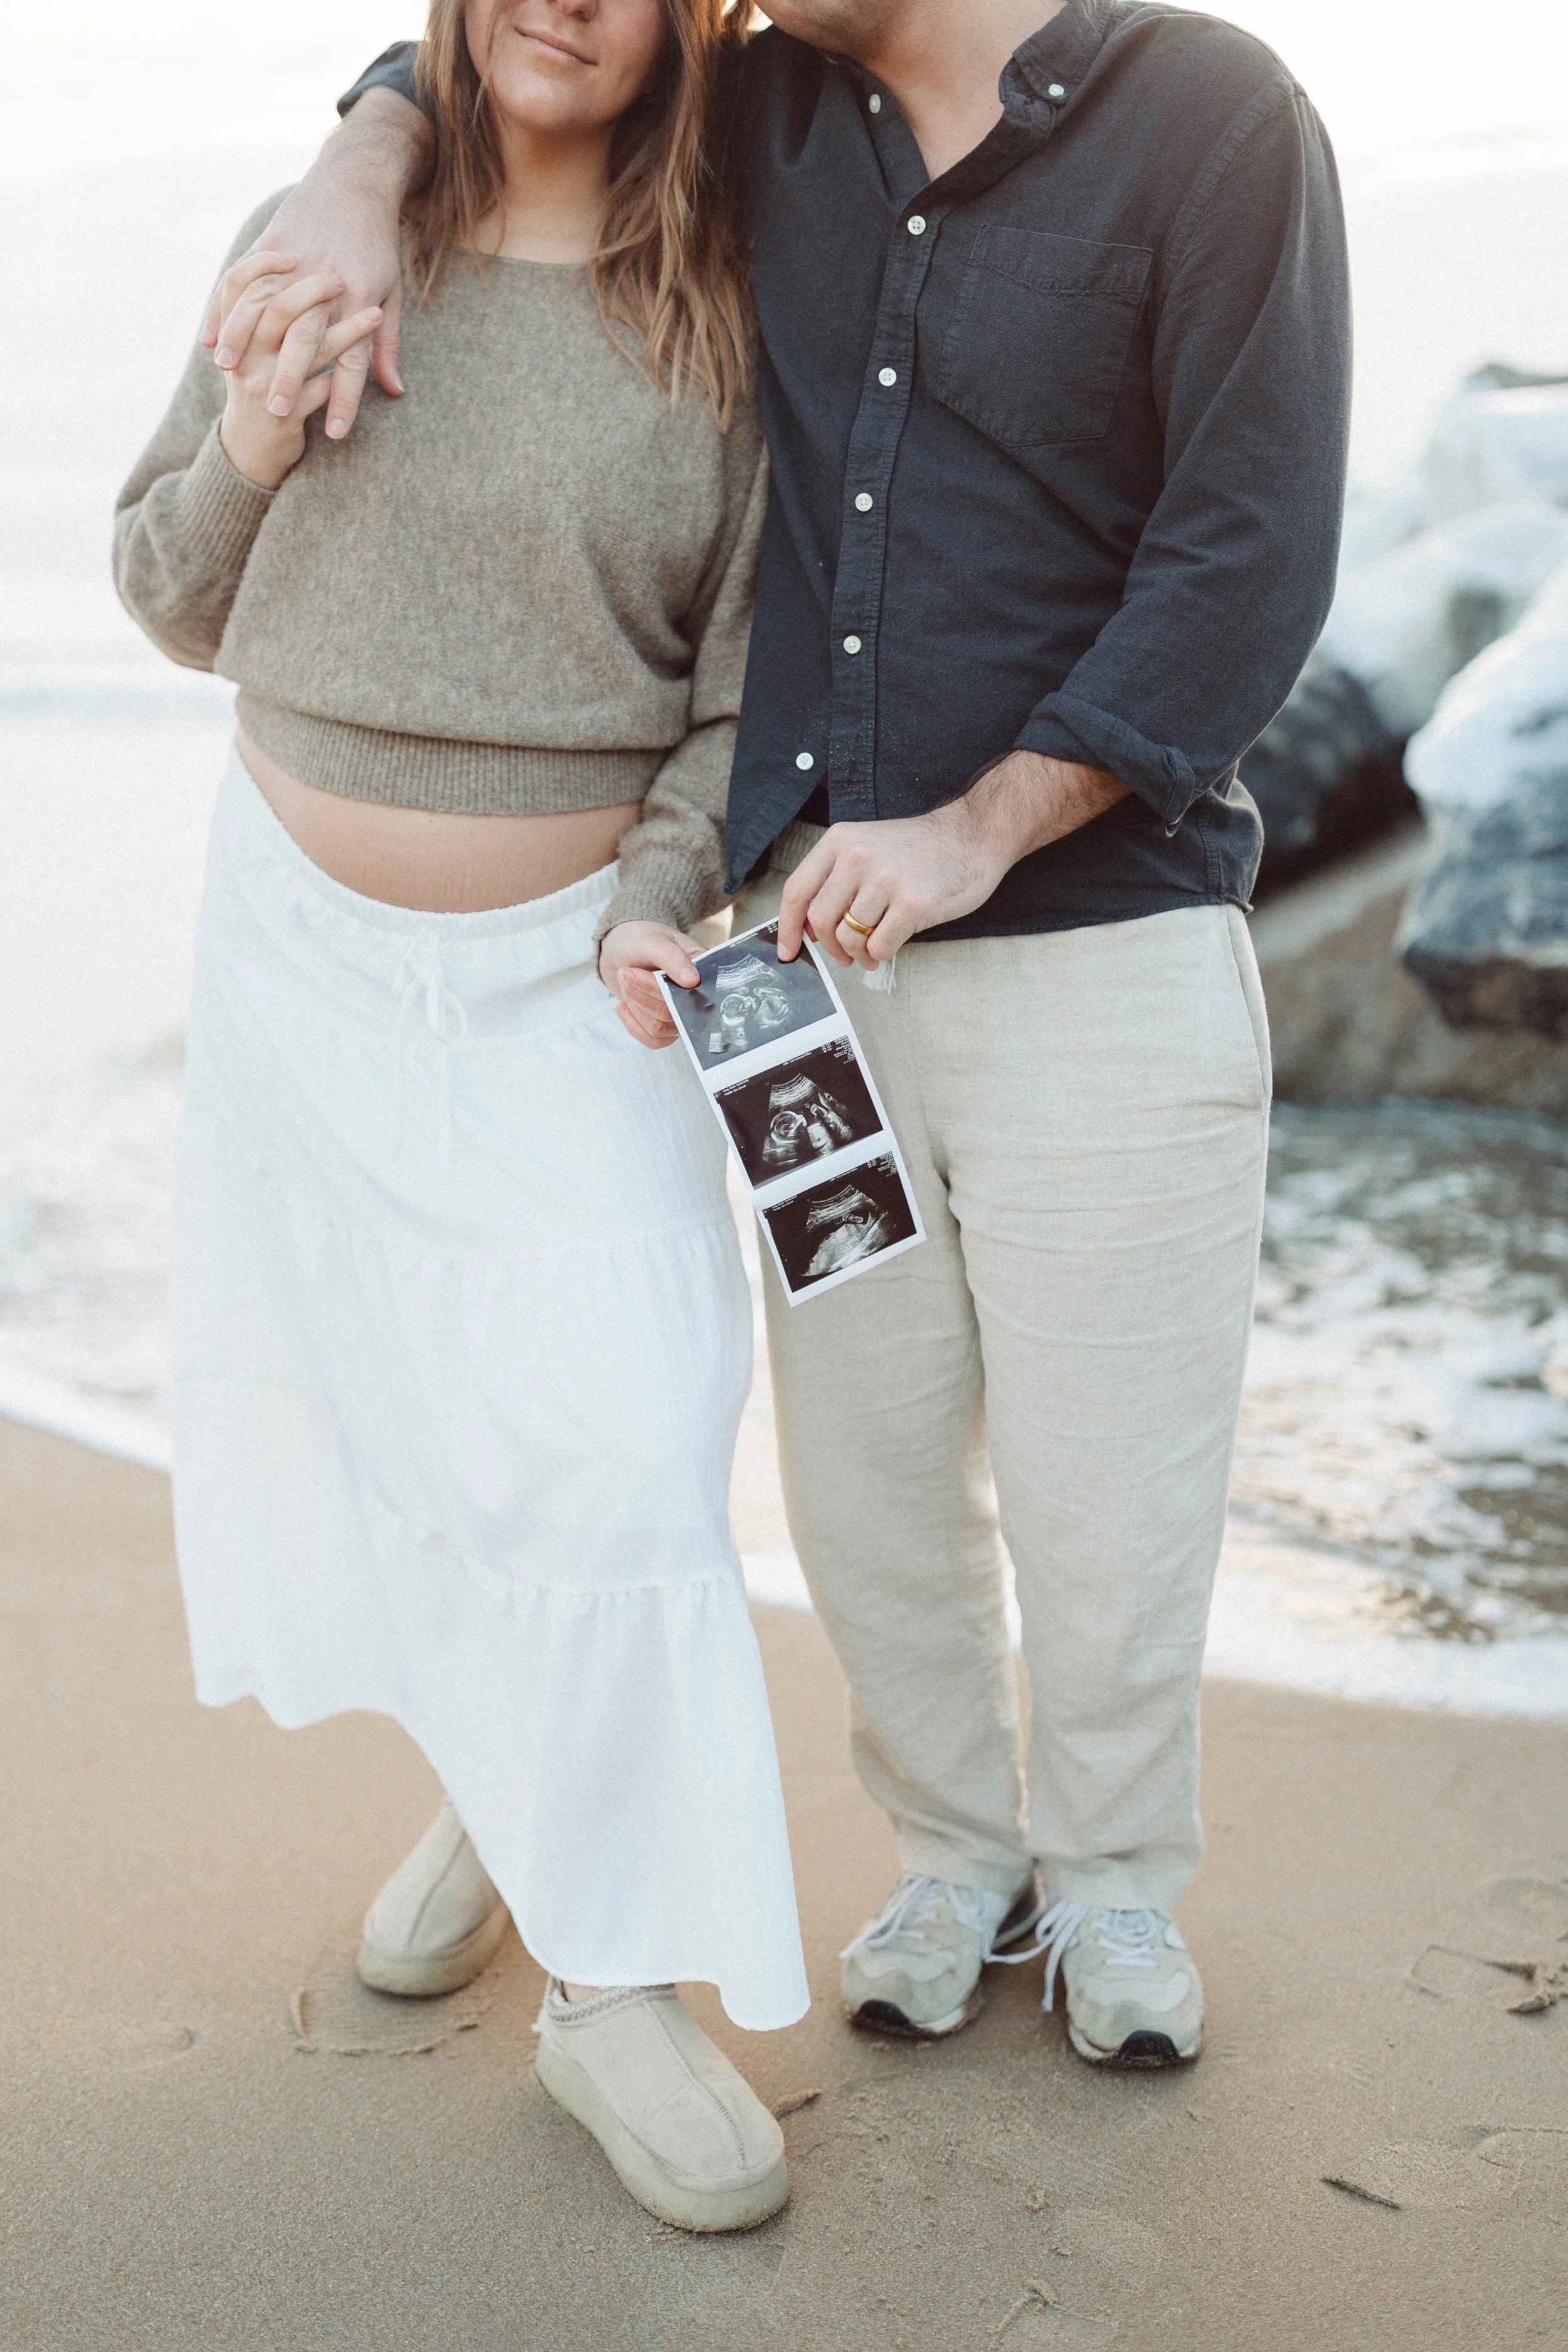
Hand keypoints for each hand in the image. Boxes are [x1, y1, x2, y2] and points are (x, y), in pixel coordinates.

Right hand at [203, 89, 432, 439]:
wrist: (355, 182)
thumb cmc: (375, 250)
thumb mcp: (390, 294)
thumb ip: (385, 344)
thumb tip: (395, 392)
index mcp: (359, 299)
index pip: (350, 359)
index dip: (344, 399)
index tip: (336, 434)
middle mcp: (324, 284)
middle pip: (305, 338)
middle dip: (289, 379)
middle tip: (275, 410)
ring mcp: (295, 265)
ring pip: (265, 310)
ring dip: (243, 342)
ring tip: (228, 369)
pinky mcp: (272, 246)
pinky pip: (240, 280)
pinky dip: (223, 310)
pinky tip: (209, 337)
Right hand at [217, 269, 383, 488]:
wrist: (251, 453)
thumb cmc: (265, 391)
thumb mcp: (261, 355)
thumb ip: (280, 321)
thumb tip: (309, 301)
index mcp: (238, 331)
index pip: (238, 283)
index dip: (263, 265)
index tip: (292, 253)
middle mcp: (246, 354)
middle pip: (275, 307)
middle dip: (311, 290)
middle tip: (340, 279)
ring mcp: (263, 384)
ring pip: (304, 347)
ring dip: (344, 331)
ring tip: (375, 316)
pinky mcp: (284, 415)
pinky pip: (318, 391)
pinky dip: (342, 379)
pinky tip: (366, 368)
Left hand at [599, 922, 702, 1049]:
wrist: (619, 948)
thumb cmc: (639, 939)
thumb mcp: (654, 940)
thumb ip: (672, 957)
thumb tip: (692, 980)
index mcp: (703, 971)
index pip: (697, 993)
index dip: (670, 990)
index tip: (647, 973)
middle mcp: (696, 996)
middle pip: (674, 1013)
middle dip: (644, 994)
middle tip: (627, 972)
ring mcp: (679, 1013)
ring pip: (660, 1028)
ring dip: (636, 1005)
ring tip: (625, 980)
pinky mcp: (663, 1024)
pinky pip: (653, 1040)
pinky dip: (633, 1025)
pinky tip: (623, 1006)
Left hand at [776, 750, 1128, 968]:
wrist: (973, 835)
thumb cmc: (921, 848)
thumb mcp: (869, 845)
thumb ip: (838, 877)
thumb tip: (810, 927)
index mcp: (840, 841)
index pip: (797, 891)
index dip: (787, 927)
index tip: (787, 950)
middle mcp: (858, 858)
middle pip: (820, 921)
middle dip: (828, 946)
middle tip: (843, 954)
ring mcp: (885, 881)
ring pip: (849, 938)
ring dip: (856, 954)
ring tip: (869, 953)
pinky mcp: (912, 904)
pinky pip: (879, 945)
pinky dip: (879, 955)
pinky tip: (887, 948)